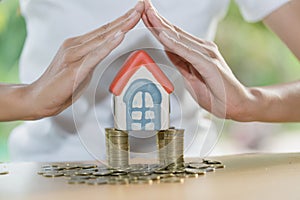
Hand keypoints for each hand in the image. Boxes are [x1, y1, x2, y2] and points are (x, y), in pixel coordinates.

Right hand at [22, 1, 144, 119]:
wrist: (37, 99)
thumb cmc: (58, 87)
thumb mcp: (81, 70)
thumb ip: (93, 60)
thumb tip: (104, 54)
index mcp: (78, 46)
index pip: (104, 31)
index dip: (122, 21)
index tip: (135, 12)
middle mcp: (75, 46)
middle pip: (106, 30)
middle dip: (126, 18)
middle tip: (141, 6)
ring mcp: (73, 56)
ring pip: (102, 38)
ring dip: (121, 26)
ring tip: (135, 15)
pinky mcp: (73, 69)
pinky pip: (94, 55)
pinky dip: (108, 45)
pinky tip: (119, 36)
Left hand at [142, 0, 254, 119]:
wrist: (237, 104)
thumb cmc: (216, 92)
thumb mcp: (191, 76)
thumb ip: (180, 61)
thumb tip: (168, 50)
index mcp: (197, 51)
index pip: (173, 35)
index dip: (158, 25)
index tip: (145, 15)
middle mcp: (202, 48)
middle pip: (174, 32)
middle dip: (157, 19)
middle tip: (144, 6)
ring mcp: (206, 54)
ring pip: (179, 38)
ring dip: (162, 26)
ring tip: (149, 15)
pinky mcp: (209, 64)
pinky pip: (188, 52)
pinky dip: (174, 44)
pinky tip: (164, 36)